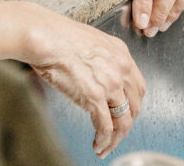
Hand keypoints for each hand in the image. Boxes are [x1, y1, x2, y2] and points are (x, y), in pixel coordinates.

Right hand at [23, 5, 145, 158]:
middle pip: (134, 106)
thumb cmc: (59, 36)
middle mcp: (121, 68)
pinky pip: (106, 127)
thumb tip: (98, 76)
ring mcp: (110, 83)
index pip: (137, 87)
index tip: (124, 113)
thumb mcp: (91, 42)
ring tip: (106, 147)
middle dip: (126, 123)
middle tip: (117, 133)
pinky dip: (104, 141)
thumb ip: (102, 60)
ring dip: (116, 138)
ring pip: (123, 121)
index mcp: (121, 53)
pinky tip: (98, 145)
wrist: (46, 36)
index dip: (132, 105)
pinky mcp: (95, 97)